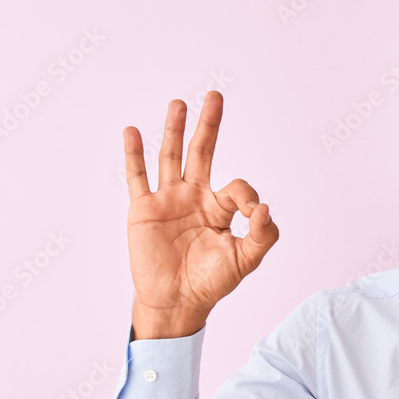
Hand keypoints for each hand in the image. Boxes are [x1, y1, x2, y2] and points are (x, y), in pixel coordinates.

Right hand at [124, 91, 278, 338]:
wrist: (177, 302)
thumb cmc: (211, 283)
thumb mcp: (245, 261)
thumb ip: (262, 236)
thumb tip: (266, 208)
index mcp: (221, 209)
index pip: (238, 188)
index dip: (248, 197)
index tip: (253, 215)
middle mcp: (195, 197)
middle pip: (203, 152)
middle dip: (209, 125)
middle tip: (215, 95)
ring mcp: (168, 200)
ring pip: (171, 156)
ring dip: (174, 129)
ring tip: (179, 103)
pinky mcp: (144, 209)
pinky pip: (137, 177)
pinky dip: (134, 154)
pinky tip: (132, 131)